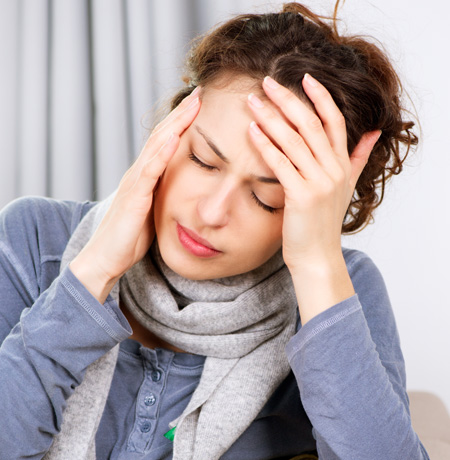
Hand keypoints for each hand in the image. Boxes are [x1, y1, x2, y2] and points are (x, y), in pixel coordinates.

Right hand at [70, 89, 200, 302]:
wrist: (106, 257)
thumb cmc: (131, 236)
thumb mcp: (153, 209)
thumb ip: (164, 194)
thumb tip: (184, 188)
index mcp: (146, 175)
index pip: (166, 142)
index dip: (182, 122)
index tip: (201, 104)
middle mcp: (139, 173)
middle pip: (162, 136)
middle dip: (182, 113)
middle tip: (200, 92)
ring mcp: (135, 183)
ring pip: (156, 146)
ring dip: (175, 124)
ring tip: (192, 104)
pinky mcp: (134, 198)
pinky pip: (149, 172)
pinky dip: (161, 153)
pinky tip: (173, 138)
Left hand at [247, 74, 379, 321]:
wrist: (317, 256)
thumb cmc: (324, 222)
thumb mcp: (346, 187)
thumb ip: (357, 158)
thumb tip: (372, 133)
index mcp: (342, 165)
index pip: (334, 122)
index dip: (320, 97)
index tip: (304, 77)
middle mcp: (333, 170)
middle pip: (311, 125)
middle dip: (288, 100)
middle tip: (267, 82)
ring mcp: (319, 183)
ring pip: (294, 141)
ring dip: (271, 117)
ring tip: (252, 101)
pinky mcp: (301, 197)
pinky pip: (281, 164)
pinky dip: (266, 146)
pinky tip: (251, 131)